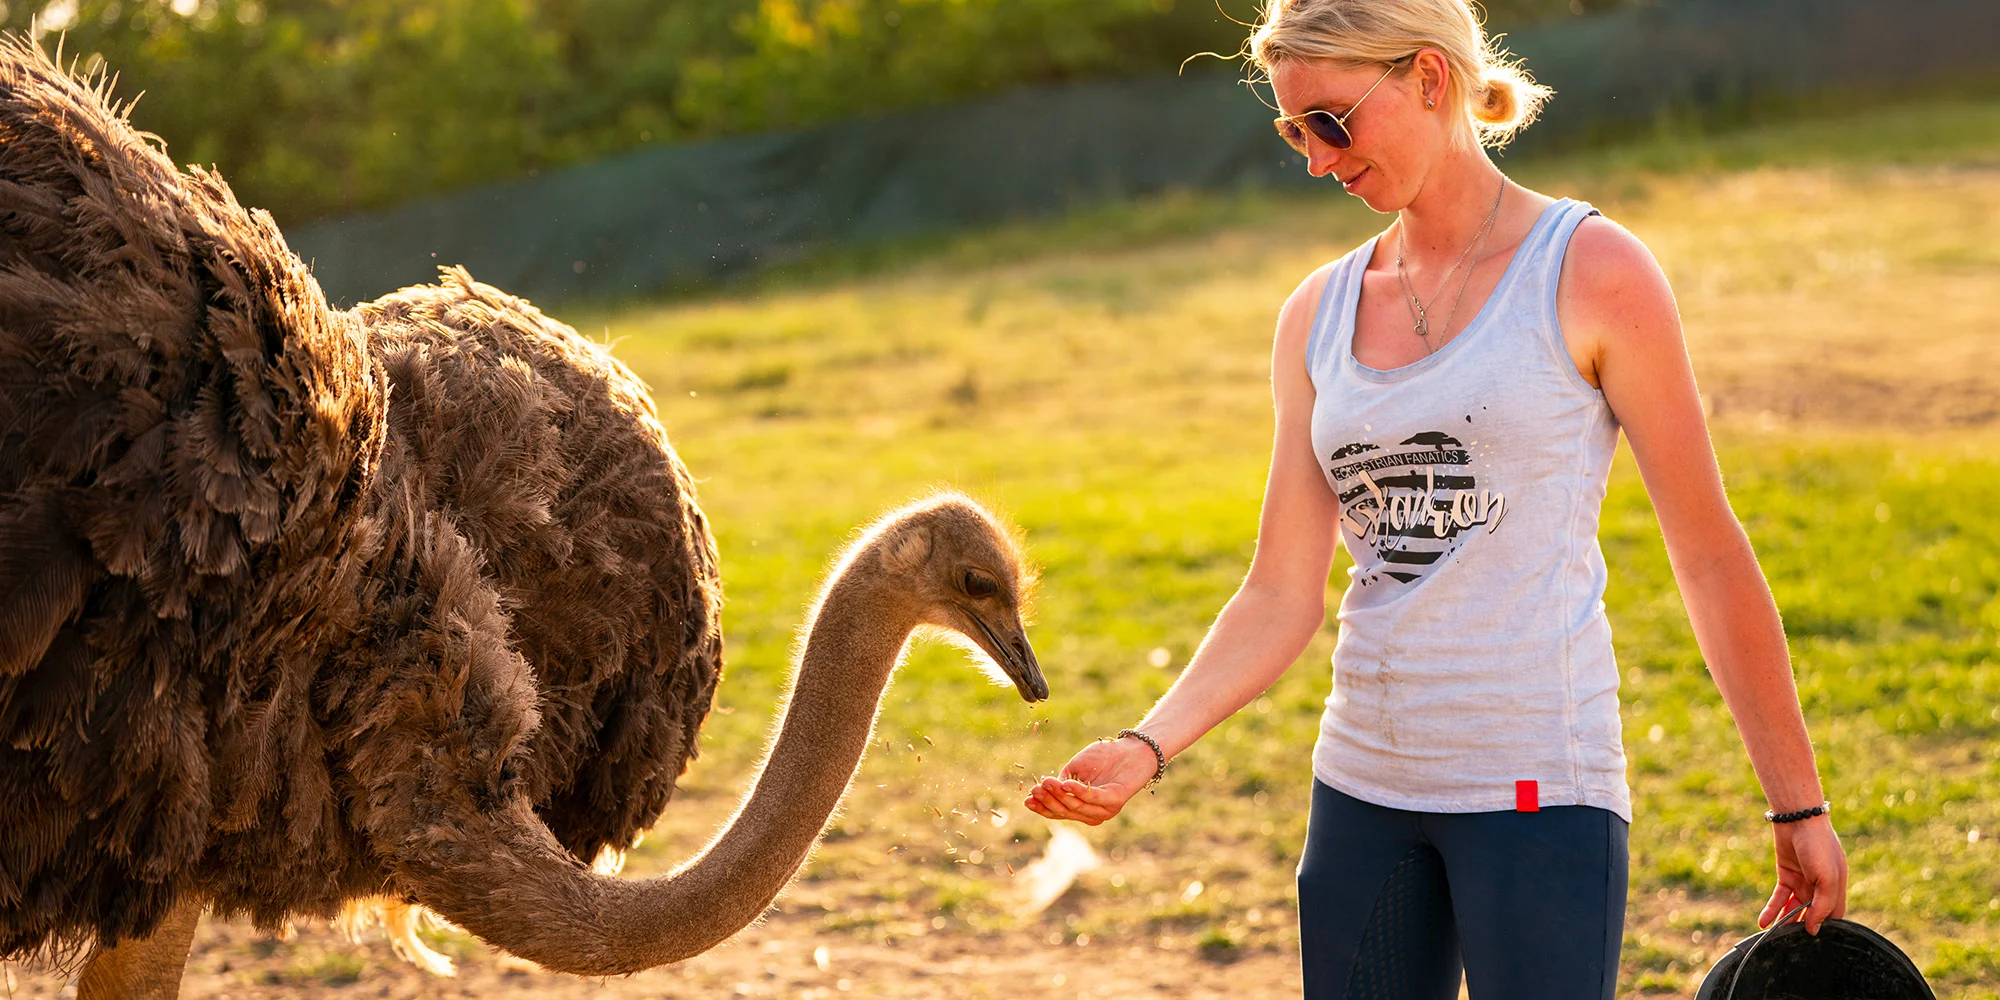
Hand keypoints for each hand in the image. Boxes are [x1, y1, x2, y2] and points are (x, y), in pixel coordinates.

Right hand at [1022, 737, 1158, 825]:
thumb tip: (1045, 791)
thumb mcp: (1076, 770)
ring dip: (1060, 795)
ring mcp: (1106, 809)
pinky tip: (1067, 784)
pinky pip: (1094, 798)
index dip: (1042, 808)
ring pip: (1077, 806)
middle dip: (1048, 801)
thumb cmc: (1103, 757)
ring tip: (1047, 783)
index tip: (1027, 800)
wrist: (1132, 748)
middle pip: (1066, 811)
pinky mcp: (1116, 799)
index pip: (1059, 812)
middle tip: (1036, 789)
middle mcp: (1094, 814)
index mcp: (1083, 809)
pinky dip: (1079, 792)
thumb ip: (1062, 782)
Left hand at [1758, 813, 1847, 933]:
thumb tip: (1814, 929)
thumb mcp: (1827, 879)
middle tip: (1791, 943)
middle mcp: (1820, 886)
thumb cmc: (1819, 847)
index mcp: (1837, 887)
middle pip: (1812, 914)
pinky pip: (1778, 898)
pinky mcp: (1785, 876)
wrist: (1797, 820)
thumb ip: (1822, 905)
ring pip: (1793, 908)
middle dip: (1802, 927)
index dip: (1825, 927)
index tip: (1813, 941)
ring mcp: (1803, 882)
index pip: (1834, 915)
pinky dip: (1771, 910)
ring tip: (1775, 938)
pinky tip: (1763, 923)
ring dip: (1785, 922)